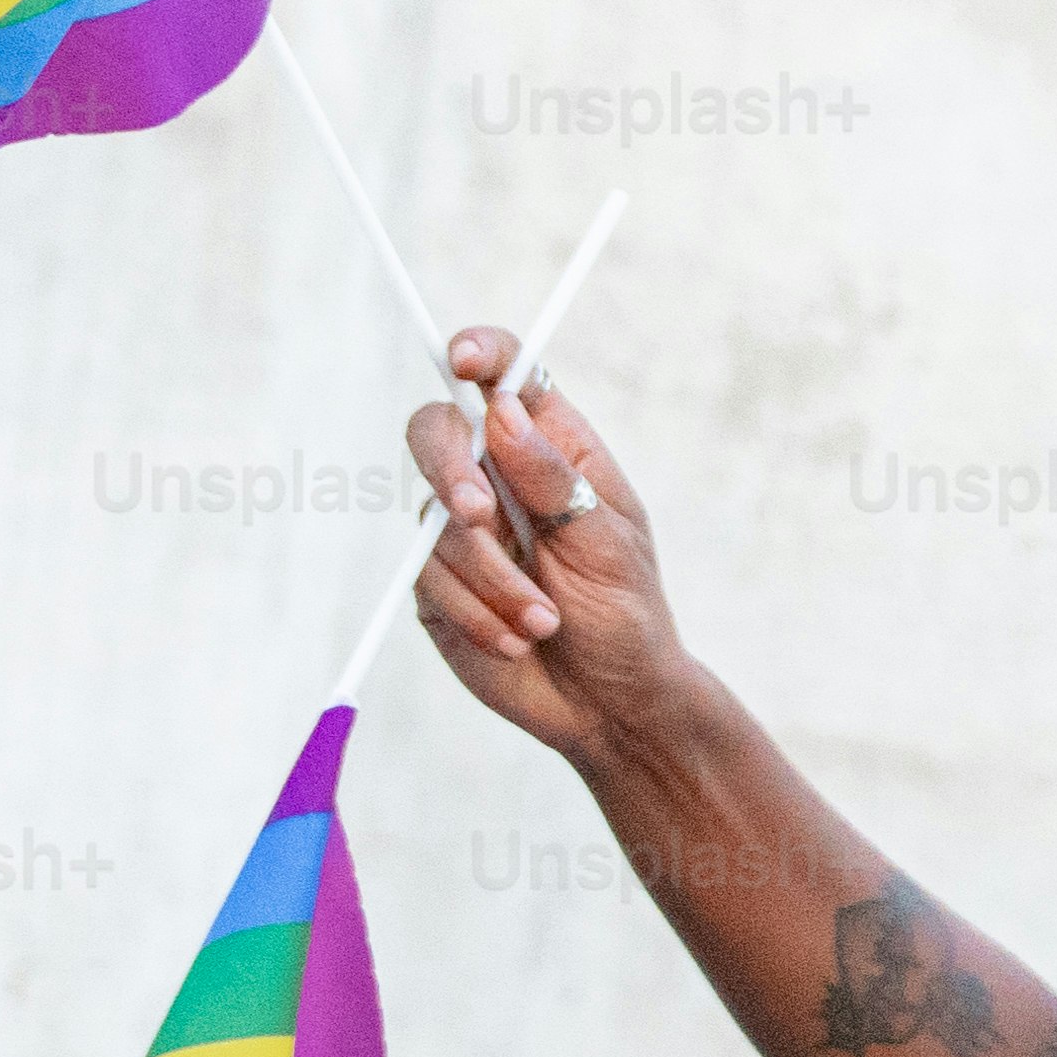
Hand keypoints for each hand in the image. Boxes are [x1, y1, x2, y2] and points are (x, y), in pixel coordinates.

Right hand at [397, 331, 702, 767]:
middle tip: (481, 515)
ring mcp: (461, 530)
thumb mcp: (607, 543)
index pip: (507, 378)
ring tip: (544, 620)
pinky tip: (519, 639)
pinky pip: (430, 580)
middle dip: (450, 470)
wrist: (611, 702)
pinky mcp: (436, 583)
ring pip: (435, 521)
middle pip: (435, 432)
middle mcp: (497, 479)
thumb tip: (504, 412)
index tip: (463, 358)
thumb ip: (554, 480)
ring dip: (493, 578)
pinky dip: (479, 613)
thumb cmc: (625, 614)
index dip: (480, 353)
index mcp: (551, 450)